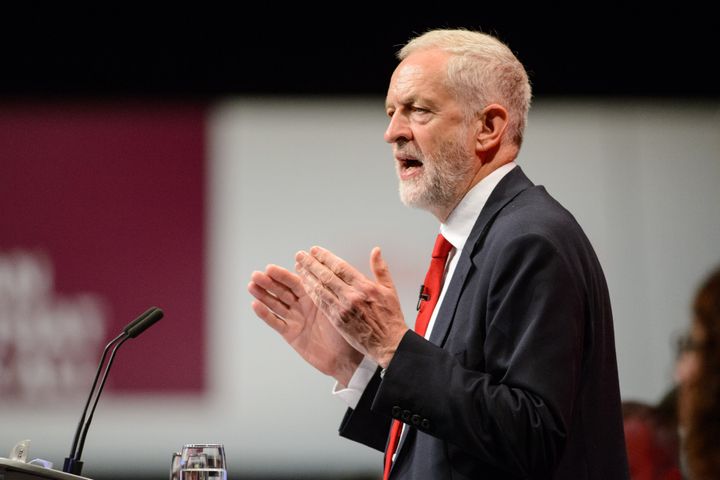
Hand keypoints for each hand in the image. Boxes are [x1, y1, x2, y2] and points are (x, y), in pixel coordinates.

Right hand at [248, 264, 362, 384]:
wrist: (345, 359)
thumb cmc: (346, 332)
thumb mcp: (336, 308)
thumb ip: (323, 291)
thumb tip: (314, 270)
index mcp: (316, 297)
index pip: (297, 282)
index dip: (283, 275)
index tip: (270, 268)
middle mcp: (305, 306)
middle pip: (283, 291)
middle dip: (269, 283)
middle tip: (256, 275)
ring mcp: (297, 319)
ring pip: (276, 304)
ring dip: (263, 295)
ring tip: (251, 286)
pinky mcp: (291, 333)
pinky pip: (276, 322)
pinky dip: (265, 314)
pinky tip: (255, 305)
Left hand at [295, 246, 407, 367]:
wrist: (389, 344)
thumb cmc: (390, 319)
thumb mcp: (390, 289)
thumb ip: (380, 269)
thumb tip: (376, 251)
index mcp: (365, 287)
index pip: (340, 267)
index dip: (325, 257)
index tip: (315, 251)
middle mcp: (352, 296)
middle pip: (327, 276)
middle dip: (311, 264)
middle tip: (301, 256)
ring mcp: (343, 309)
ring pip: (321, 289)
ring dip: (307, 277)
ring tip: (299, 268)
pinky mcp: (337, 320)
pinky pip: (321, 303)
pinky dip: (312, 293)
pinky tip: (305, 286)